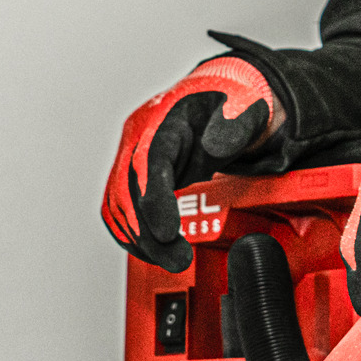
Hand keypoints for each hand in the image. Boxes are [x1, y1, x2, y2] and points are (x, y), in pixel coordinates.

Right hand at [100, 57, 279, 268]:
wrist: (221, 100)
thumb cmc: (231, 104)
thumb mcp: (243, 107)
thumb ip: (232, 125)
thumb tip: (215, 147)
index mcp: (161, 119)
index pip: (146, 161)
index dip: (152, 199)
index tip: (167, 232)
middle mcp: (137, 138)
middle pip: (126, 190)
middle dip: (148, 231)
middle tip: (178, 259)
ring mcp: (132, 158)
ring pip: (118, 206)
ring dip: (140, 239)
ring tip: (172, 260)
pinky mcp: (135, 178)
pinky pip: (122, 210)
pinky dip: (134, 234)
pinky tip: (156, 251)